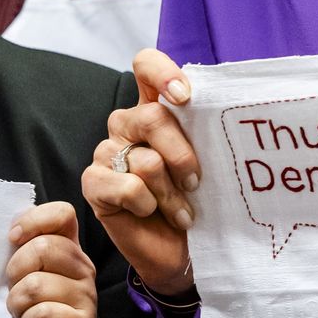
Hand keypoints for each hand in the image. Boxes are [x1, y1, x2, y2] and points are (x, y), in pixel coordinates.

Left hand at [7, 201, 96, 317]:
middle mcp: (81, 269)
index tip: (13, 238)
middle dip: (15, 270)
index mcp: (69, 251)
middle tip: (14, 291)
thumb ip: (23, 252)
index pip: (63, 214)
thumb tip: (8, 231)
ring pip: (36, 284)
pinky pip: (43, 314)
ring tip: (22, 314)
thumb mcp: (25, 279)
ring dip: (17, 302)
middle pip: (44, 246)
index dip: (34, 219)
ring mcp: (84, 299)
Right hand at [80, 48, 198, 297]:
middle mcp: (128, 123)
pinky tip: (151, 213)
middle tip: (197, 182)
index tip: (185, 96)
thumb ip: (206, 130)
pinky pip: (126, 186)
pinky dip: (147, 204)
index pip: (146, 66)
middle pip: (153, 116)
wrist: (183, 251)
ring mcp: (108, 152)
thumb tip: (223, 106)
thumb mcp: (210, 160)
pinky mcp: (94, 183)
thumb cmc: (201, 200)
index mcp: (156, 107)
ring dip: (171, 192)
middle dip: (183, 155)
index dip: (162, 73)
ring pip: (145, 160)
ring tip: (182, 210)